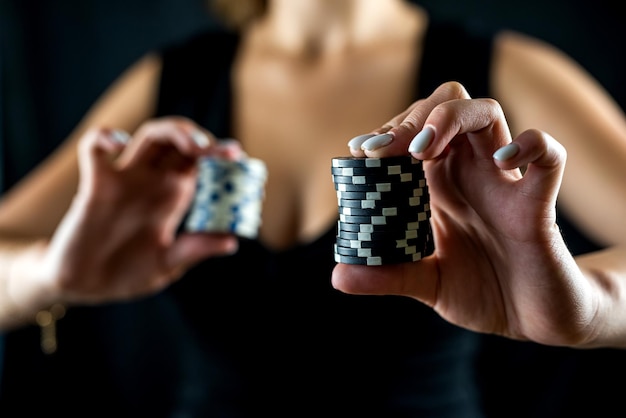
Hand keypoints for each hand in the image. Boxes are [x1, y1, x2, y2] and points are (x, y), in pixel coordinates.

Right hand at [12, 116, 238, 307]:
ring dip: (174, 131)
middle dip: (203, 139)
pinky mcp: (95, 185)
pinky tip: (119, 144)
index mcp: (173, 197)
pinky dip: (104, 137)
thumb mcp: (167, 264)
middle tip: (224, 151)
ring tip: (196, 146)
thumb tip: (232, 241)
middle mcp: (152, 182)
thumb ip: (194, 249)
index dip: (220, 158)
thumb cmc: (127, 274)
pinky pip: (93, 148)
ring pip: (150, 136)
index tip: (239, 159)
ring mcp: (124, 180)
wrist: (84, 288)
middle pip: (180, 143)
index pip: (200, 164)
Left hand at [332, 82, 595, 345]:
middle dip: (412, 116)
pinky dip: (529, 145)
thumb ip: (387, 276)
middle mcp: (469, 172)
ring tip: (422, 150)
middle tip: (384, 149)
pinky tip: (501, 161)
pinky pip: (548, 155)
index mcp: (440, 184)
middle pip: (445, 105)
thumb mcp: (427, 285)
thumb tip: (338, 275)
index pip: (412, 131)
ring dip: (450, 118)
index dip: (387, 131)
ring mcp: (505, 182)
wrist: (532, 319)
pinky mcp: (538, 203)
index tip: (361, 150)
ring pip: (487, 113)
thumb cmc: (483, 291)